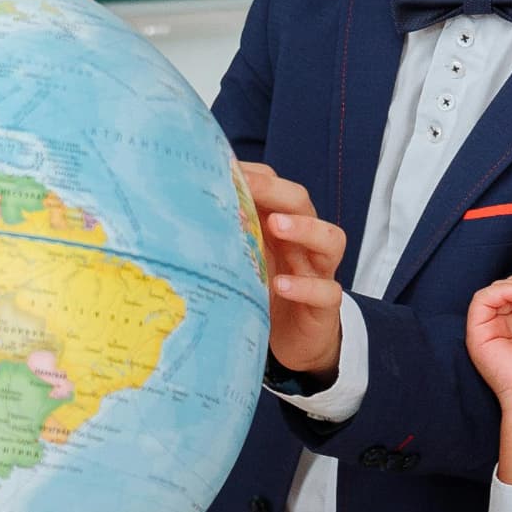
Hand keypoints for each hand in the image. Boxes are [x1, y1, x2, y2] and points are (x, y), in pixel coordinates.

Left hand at [239, 161, 347, 380]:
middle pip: (302, 204)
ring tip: (277, 225)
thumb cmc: (265, 294)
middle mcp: (304, 243)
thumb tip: (181, 210)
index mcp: (282, 227)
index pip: (277, 187)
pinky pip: (327, 290)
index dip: (257, 177)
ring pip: (330, 239)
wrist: (294, 342)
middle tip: (252, 187)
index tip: (226, 169)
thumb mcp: (243, 263)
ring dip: (305, 228)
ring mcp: (319, 272)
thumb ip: (227, 238)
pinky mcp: (325, 307)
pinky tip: (281, 285)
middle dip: (277, 192)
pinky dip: (306, 286)